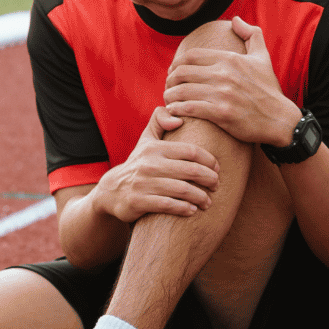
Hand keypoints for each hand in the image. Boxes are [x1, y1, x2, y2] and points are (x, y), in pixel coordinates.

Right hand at [91, 106, 219, 222]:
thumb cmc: (138, 164)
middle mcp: (149, 164)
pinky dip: (184, 208)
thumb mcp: (145, 140)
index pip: (191, 151)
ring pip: (182, 189)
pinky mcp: (138, 202)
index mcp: (154, 148)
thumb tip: (179, 118)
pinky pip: (168, 205)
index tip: (217, 169)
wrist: (111, 191)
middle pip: (190, 170)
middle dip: (209, 179)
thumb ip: (160, 121)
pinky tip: (192, 210)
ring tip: (208, 201)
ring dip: (200, 196)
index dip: (209, 160)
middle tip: (216, 186)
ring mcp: (143, 183)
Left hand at [163, 16, 300, 145]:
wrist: (280, 120)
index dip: (176, 63)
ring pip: (182, 91)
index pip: (191, 56)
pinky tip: (174, 111)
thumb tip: (236, 19)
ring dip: (170, 95)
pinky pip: (190, 108)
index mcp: (230, 59)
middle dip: (169, 80)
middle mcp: (225, 74)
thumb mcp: (263, 57)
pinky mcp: (222, 113)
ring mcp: (223, 94)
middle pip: (182, 72)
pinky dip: (177, 109)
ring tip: (168, 100)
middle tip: (168, 87)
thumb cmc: (269, 89)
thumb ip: (251, 34)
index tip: (172, 72)